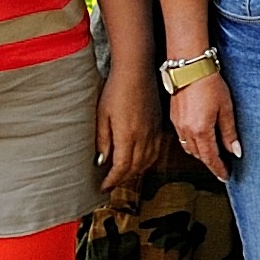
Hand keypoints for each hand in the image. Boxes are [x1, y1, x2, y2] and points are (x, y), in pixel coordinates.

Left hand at [96, 61, 165, 201]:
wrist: (136, 71)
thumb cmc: (116, 89)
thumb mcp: (102, 115)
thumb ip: (103, 139)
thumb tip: (101, 161)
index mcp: (127, 136)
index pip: (121, 168)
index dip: (112, 180)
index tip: (104, 187)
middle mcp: (143, 137)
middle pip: (135, 168)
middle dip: (123, 179)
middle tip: (111, 183)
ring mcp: (153, 132)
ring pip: (147, 162)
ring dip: (136, 172)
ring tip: (124, 175)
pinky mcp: (158, 126)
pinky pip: (156, 151)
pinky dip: (148, 161)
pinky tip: (141, 161)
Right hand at [170, 69, 235, 180]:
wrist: (190, 67)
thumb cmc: (210, 84)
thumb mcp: (226, 109)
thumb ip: (229, 132)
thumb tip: (235, 151)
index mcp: (201, 131)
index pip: (211, 158)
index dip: (219, 169)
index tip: (226, 177)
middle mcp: (187, 131)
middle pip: (199, 155)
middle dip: (210, 163)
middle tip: (222, 167)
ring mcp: (178, 125)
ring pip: (189, 148)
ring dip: (201, 154)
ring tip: (213, 154)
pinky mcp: (174, 118)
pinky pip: (182, 138)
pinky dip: (192, 143)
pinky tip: (200, 139)